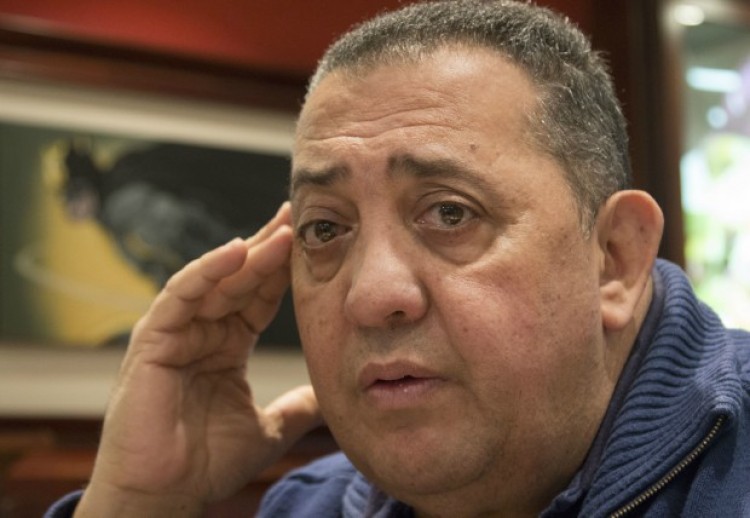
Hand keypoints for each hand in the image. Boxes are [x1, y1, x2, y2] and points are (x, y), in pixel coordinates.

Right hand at [75, 203, 320, 516]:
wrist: (165, 497)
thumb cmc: (206, 465)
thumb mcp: (269, 429)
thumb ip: (297, 408)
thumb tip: (332, 396)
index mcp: (226, 346)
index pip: (260, 297)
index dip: (286, 271)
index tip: (317, 244)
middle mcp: (202, 333)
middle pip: (241, 280)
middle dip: (271, 247)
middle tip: (302, 217)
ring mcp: (176, 332)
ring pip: (216, 281)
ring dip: (250, 254)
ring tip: (284, 230)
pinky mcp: (152, 339)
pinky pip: (182, 295)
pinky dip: (209, 271)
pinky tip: (239, 251)